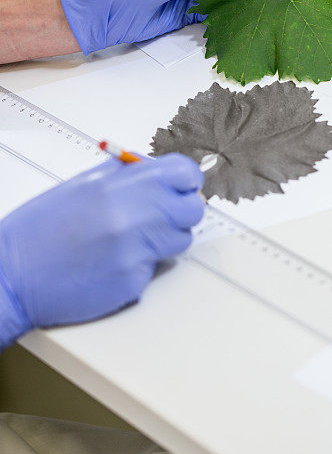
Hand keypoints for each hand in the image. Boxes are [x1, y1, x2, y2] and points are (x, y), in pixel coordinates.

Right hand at [0, 154, 203, 349]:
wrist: (13, 275)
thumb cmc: (41, 230)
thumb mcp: (83, 186)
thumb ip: (125, 175)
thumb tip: (158, 171)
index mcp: (120, 185)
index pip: (184, 173)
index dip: (186, 179)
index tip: (181, 185)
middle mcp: (133, 216)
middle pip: (193, 209)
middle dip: (180, 210)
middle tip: (161, 214)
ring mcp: (136, 251)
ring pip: (181, 240)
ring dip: (165, 238)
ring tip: (132, 239)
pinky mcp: (134, 282)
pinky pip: (156, 268)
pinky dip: (141, 264)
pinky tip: (113, 262)